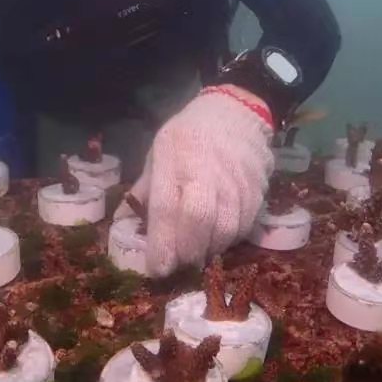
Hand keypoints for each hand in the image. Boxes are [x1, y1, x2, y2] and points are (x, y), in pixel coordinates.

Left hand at [115, 85, 274, 276]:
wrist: (236, 112)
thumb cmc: (188, 136)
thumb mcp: (158, 154)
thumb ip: (144, 191)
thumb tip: (123, 226)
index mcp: (174, 157)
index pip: (167, 207)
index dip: (162, 244)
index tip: (157, 269)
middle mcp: (207, 169)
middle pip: (200, 221)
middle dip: (187, 252)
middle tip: (179, 263)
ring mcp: (236, 180)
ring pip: (226, 230)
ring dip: (209, 250)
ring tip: (197, 252)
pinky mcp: (258, 190)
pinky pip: (244, 227)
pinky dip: (229, 241)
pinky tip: (217, 238)